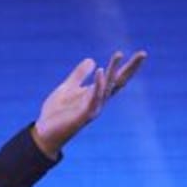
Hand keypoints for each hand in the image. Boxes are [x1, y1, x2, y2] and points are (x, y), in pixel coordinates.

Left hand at [32, 49, 147, 158]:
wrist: (43, 133)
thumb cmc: (56, 113)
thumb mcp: (67, 88)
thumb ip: (79, 75)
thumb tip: (92, 59)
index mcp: (95, 94)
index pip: (115, 78)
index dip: (127, 67)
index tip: (142, 53)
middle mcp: (98, 101)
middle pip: (118, 82)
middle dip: (130, 68)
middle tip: (143, 53)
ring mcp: (93, 108)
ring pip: (107, 87)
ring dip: (112, 70)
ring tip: (118, 54)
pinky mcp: (84, 115)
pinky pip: (94, 98)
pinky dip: (98, 85)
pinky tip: (101, 71)